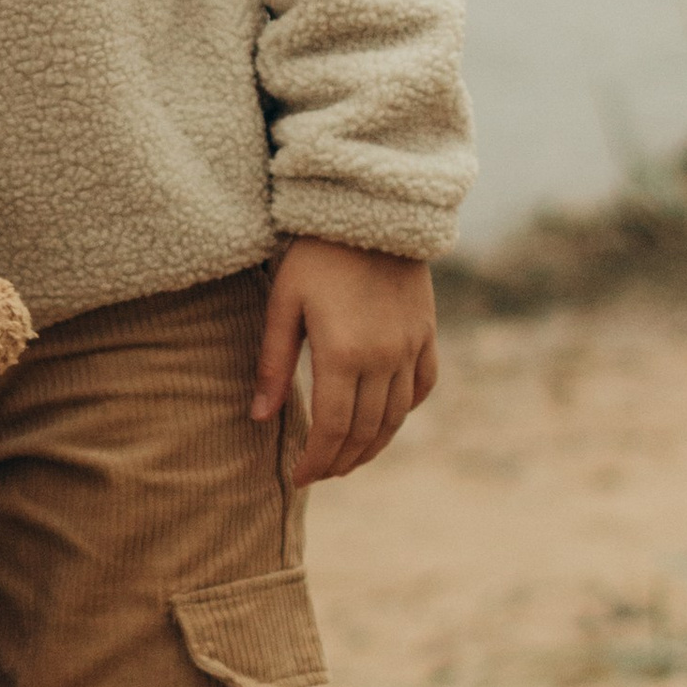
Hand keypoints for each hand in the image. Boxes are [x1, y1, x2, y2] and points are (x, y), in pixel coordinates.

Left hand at [253, 237, 437, 484]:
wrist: (373, 210)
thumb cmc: (315, 253)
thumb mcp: (283, 304)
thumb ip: (274, 365)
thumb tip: (260, 419)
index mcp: (343, 354)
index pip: (332, 429)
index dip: (316, 461)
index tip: (300, 477)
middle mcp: (384, 358)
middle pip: (365, 431)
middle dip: (341, 461)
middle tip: (320, 474)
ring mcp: (411, 347)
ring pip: (396, 417)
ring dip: (372, 446)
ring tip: (348, 459)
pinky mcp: (426, 333)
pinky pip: (422, 387)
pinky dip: (404, 412)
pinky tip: (385, 420)